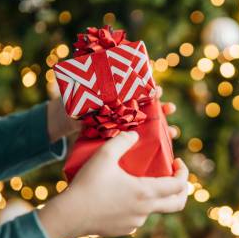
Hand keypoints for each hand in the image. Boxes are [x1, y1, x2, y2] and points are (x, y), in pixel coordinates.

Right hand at [38, 131, 188, 237]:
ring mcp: (135, 222)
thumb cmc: (88, 184)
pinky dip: (137, 205)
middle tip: (175, 177)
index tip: (177, 162)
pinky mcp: (124, 230)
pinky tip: (123, 195)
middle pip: (177, 204)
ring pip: (154, 209)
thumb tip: (135, 134)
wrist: (69, 215)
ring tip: (140, 180)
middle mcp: (145, 210)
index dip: (183, 173)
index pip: (178, 186)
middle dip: (182, 190)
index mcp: (146, 192)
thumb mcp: (105, 155)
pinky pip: (137, 216)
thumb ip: (123, 140)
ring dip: (154, 195)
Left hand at [46, 86, 176, 141]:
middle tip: (171, 110)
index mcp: (118, 95)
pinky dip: (152, 145)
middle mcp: (124, 108)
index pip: (139, 91)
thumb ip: (88, 94)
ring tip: (174, 132)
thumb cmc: (74, 102)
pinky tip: (163, 149)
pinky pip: (139, 142)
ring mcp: (124, 124)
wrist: (65, 119)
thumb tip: (89, 87)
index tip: (157, 90)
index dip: (149, 90)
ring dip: (162, 128)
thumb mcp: (80, 97)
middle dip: (161, 109)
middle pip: (148, 108)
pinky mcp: (120, 139)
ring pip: (148, 125)